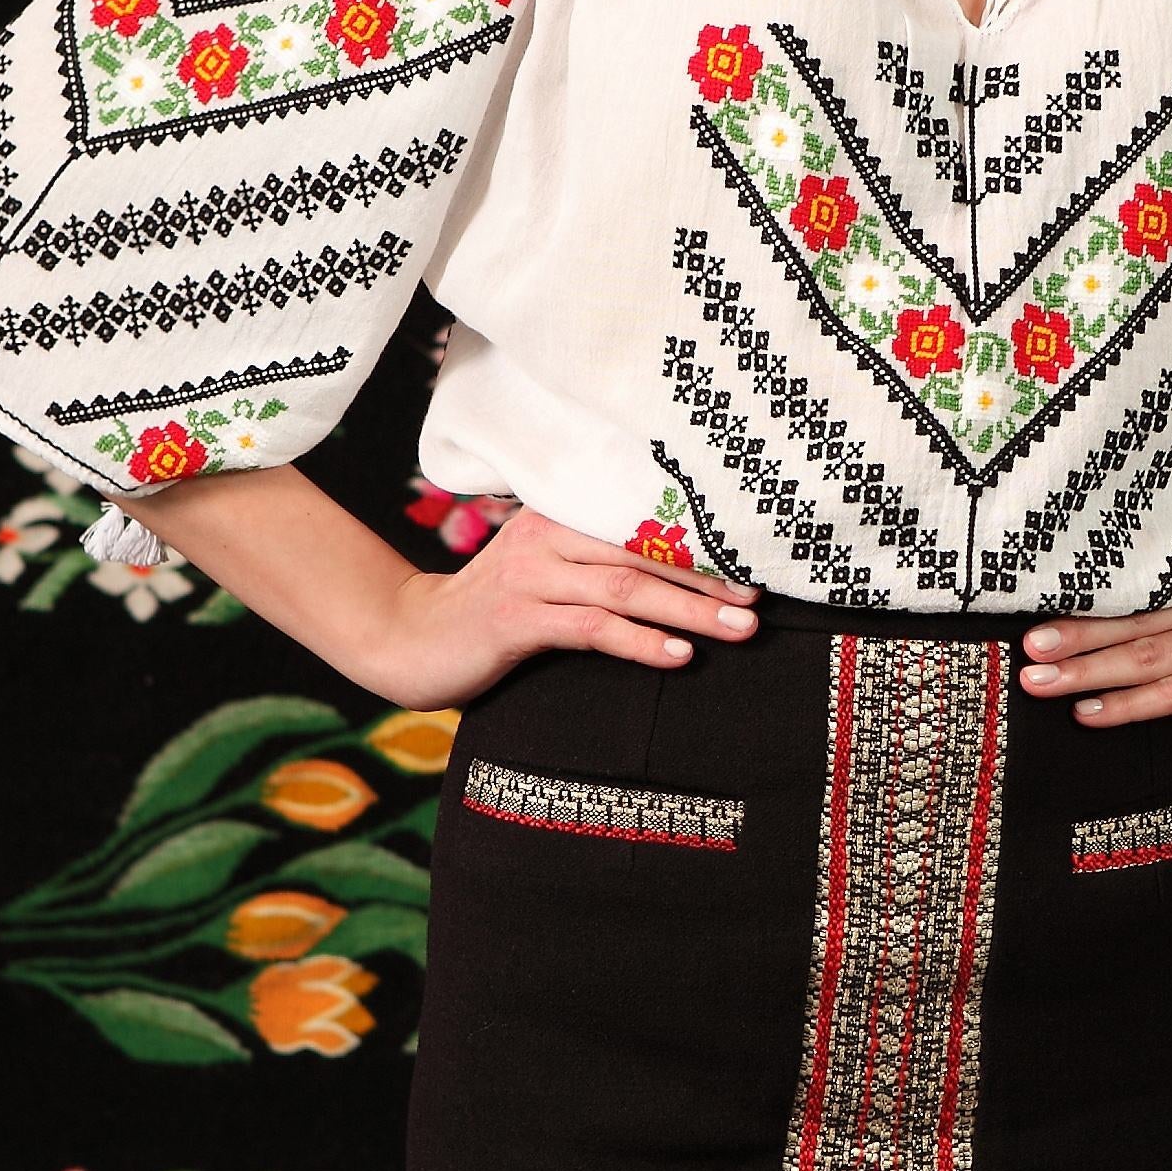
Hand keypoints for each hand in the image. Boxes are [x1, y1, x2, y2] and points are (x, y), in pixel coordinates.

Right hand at [364, 507, 756, 708]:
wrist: (412, 638)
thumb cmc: (495, 612)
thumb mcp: (549, 576)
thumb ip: (601, 568)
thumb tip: (685, 584)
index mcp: (560, 514)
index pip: (644, 526)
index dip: (702, 549)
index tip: (754, 571)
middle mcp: (547, 535)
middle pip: (644, 554)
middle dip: (709, 581)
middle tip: (758, 605)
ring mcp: (530, 575)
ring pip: (626, 589)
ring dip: (689, 611)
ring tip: (738, 631)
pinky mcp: (516, 619)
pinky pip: (591, 628)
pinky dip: (639, 642)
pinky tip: (677, 656)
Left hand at [1019, 584, 1171, 764]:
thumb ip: (1161, 629)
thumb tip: (1073, 640)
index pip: (1134, 593)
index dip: (1080, 606)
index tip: (1029, 618)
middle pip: (1133, 623)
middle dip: (1073, 638)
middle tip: (1025, 651)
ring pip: (1148, 658)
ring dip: (1088, 672)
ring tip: (1040, 683)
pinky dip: (1128, 705)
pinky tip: (1089, 713)